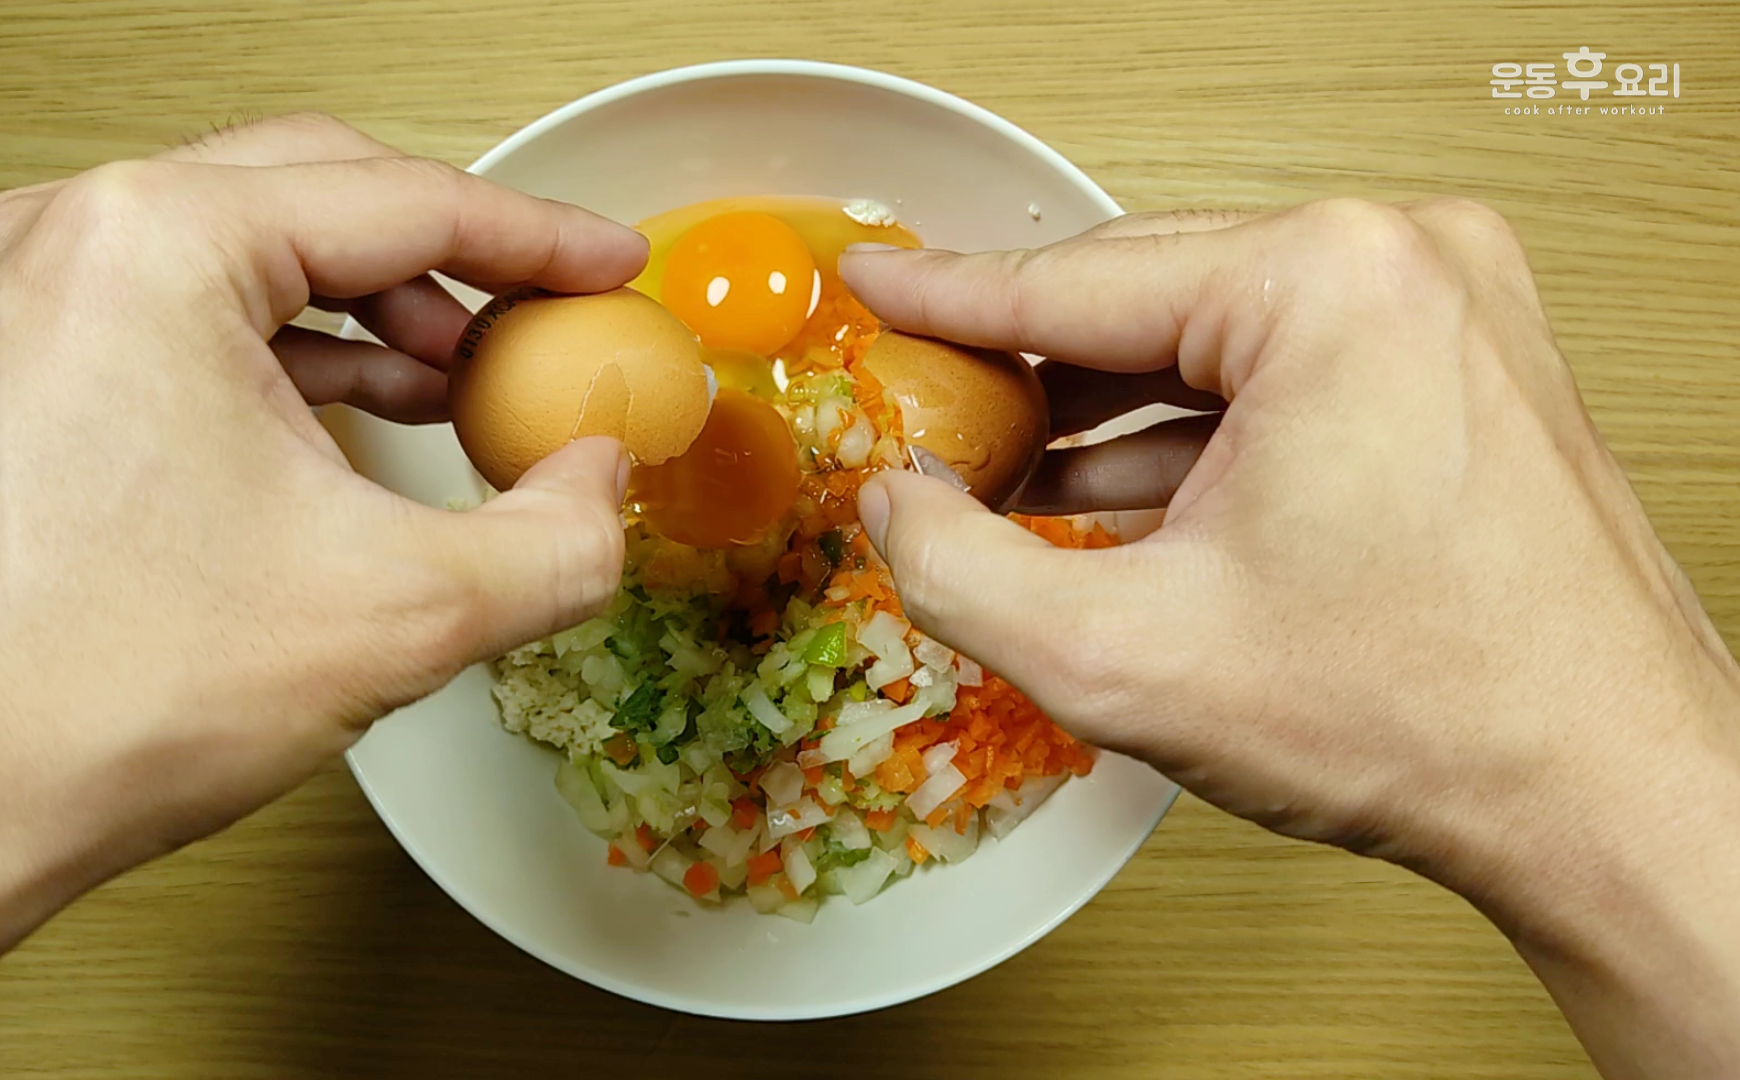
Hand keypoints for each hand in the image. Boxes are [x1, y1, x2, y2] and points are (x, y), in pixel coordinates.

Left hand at [0, 114, 641, 1077]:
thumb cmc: (80, 699)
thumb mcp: (399, 614)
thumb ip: (554, 538)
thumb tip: (599, 488)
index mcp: (157, 245)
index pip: (403, 200)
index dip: (538, 239)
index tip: (605, 267)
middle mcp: (71, 243)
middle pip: (321, 194)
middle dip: (454, 263)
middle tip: (544, 323)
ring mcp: (26, 302)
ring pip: (249, 254)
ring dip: (374, 312)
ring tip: (465, 387)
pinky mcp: (10, 370)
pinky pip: (183, 317)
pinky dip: (290, 355)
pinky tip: (356, 423)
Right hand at [841, 200, 1739, 1078]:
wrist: (1606, 794)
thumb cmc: (1428, 716)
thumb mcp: (1123, 656)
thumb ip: (959, 569)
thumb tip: (894, 503)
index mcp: (1327, 285)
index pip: (1080, 280)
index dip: (950, 298)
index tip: (875, 290)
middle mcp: (1405, 265)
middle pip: (1150, 298)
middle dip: (1030, 366)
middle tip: (924, 404)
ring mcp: (1450, 313)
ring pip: (1218, 340)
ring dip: (1107, 410)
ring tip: (999, 468)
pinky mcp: (1466, 371)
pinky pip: (1287, 376)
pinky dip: (1195, 435)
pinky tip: (1110, 493)